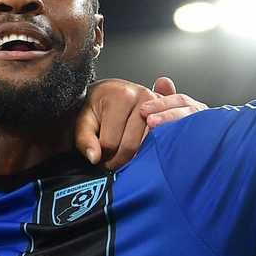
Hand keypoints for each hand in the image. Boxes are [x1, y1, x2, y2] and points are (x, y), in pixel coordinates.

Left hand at [76, 77, 206, 170]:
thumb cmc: (97, 106)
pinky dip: (149, 151)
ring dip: (134, 158)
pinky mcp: (171, 114)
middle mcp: (144, 97)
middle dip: (118, 161)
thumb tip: (94, 157)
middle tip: (110, 162)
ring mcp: (161, 107)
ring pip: (146, 148)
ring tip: (123, 156)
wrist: (111, 92)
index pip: (110, 142)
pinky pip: (161, 142)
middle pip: (131, 146)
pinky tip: (141, 153)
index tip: (99, 159)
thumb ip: (84, 139)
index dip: (102, 156)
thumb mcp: (83, 120)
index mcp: (122, 96)